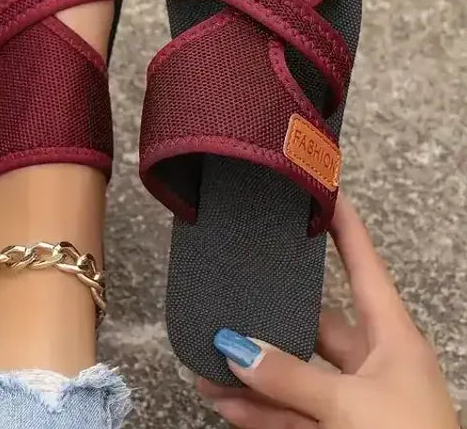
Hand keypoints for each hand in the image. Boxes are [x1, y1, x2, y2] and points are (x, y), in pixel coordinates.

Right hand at [202, 193, 458, 428]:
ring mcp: (353, 399)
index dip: (344, 227)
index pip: (363, 265)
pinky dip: (258, 409)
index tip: (322, 193)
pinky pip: (290, 413)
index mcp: (391, 336)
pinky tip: (225, 402)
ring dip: (252, 373)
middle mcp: (372, 361)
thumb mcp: (352, 408)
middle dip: (269, 319)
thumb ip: (292, 379)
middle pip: (313, 324)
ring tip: (208, 360)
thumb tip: (236, 349)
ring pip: (293, 375)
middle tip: (232, 299)